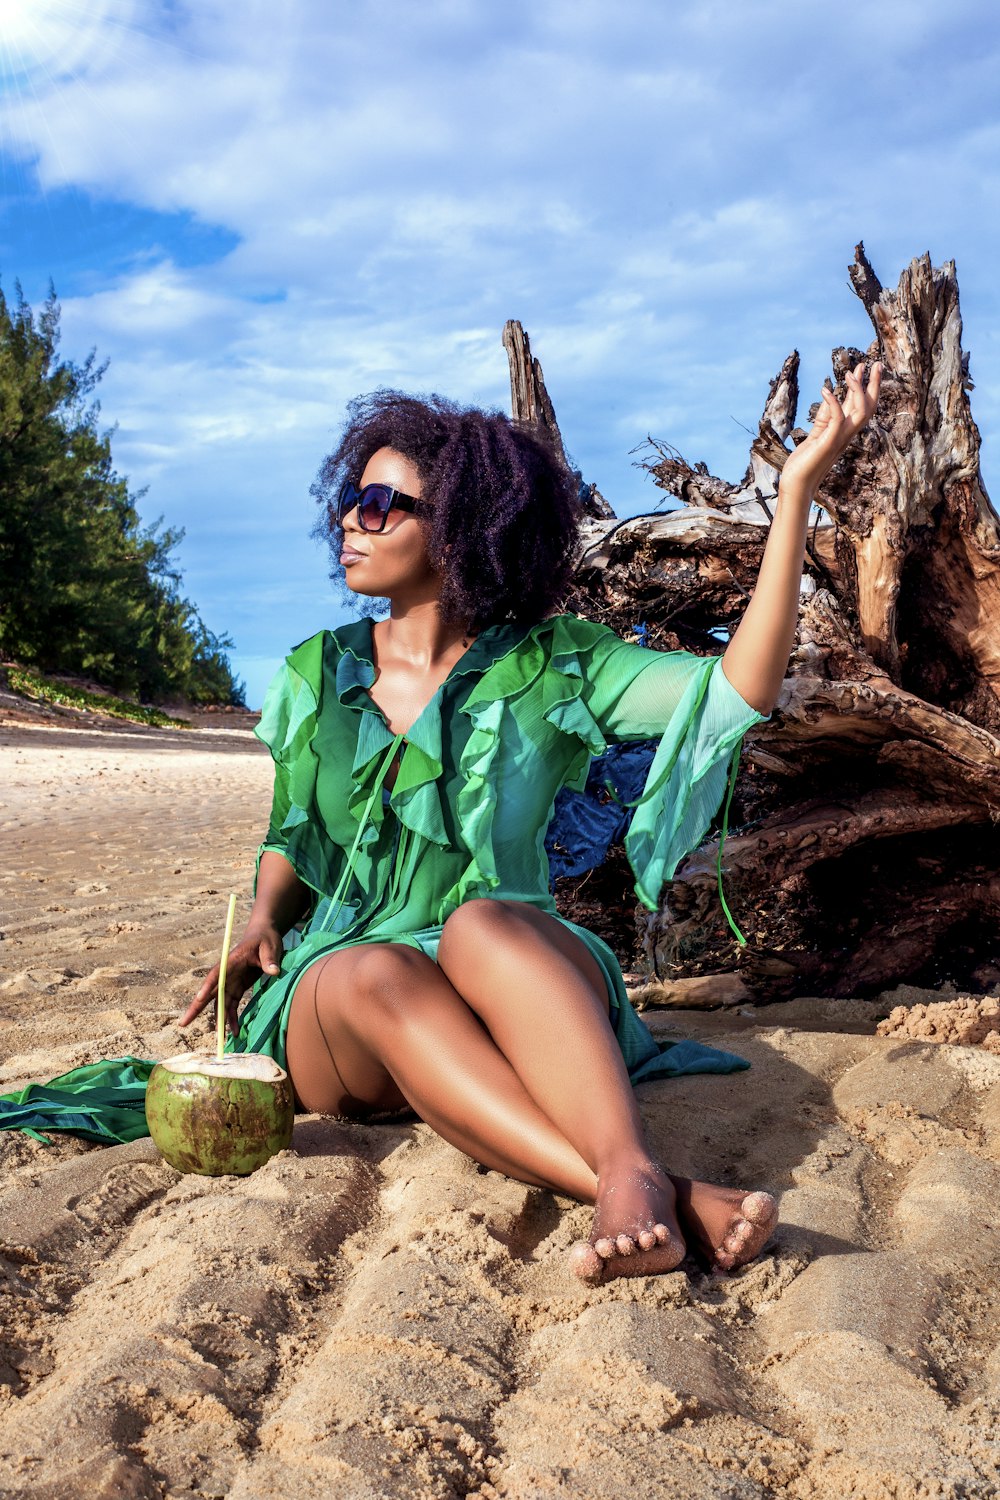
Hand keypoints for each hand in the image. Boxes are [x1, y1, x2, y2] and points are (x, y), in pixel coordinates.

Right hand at [178, 923, 283, 1037]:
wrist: (265, 936)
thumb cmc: (266, 938)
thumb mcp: (270, 945)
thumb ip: (270, 958)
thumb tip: (273, 971)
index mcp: (231, 961)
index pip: (216, 975)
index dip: (207, 986)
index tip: (199, 998)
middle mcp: (227, 973)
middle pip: (209, 992)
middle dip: (196, 1008)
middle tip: (183, 1023)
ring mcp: (231, 981)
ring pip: (219, 1003)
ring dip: (219, 1020)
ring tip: (221, 1038)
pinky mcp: (237, 987)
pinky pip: (231, 1005)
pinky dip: (232, 1018)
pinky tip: (234, 1031)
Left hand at [779, 361, 881, 497]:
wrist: (796, 483)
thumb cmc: (804, 461)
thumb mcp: (817, 433)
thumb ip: (825, 416)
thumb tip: (830, 395)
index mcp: (845, 432)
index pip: (862, 406)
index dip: (866, 387)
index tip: (866, 368)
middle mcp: (847, 435)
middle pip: (869, 407)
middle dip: (873, 384)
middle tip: (874, 362)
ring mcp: (839, 440)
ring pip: (860, 412)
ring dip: (856, 390)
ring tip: (849, 372)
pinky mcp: (828, 443)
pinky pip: (837, 419)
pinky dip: (832, 403)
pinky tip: (825, 390)